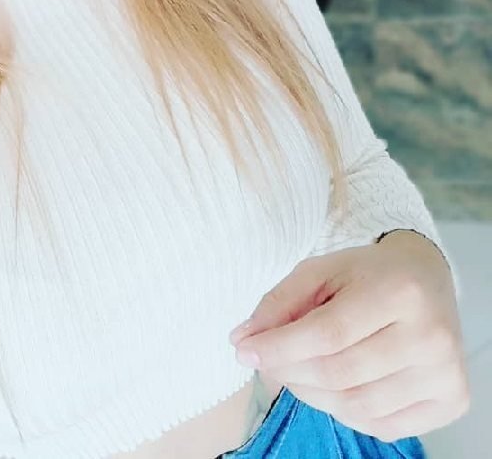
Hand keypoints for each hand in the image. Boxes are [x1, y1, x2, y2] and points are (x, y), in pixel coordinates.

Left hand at [228, 230, 469, 442]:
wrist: (426, 279)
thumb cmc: (366, 275)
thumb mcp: (319, 270)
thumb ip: (279, 302)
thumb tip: (243, 340)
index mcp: (398, 291)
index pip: (327, 333)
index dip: (279, 347)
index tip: (243, 350)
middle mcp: (430, 336)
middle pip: (339, 373)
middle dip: (289, 372)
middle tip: (265, 361)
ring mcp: (445, 373)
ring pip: (357, 406)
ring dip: (312, 395)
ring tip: (295, 373)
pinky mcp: (452, 400)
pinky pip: (382, 425)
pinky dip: (345, 412)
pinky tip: (332, 387)